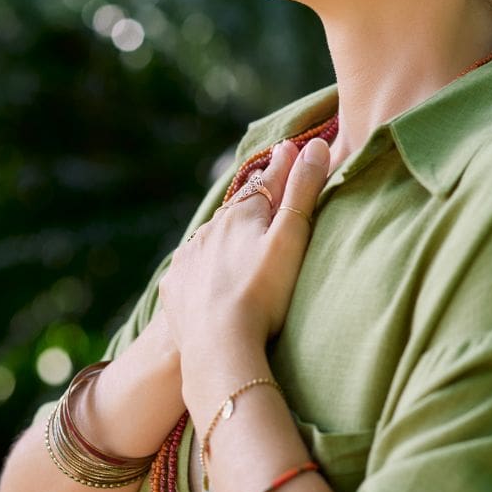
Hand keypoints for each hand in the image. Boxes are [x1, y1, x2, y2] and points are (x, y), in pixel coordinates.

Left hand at [158, 137, 331, 357]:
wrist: (218, 347)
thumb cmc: (264, 293)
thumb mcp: (292, 237)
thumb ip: (303, 190)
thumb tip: (315, 145)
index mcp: (242, 213)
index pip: (268, 181)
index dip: (283, 166)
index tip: (289, 148)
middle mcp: (210, 228)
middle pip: (238, 208)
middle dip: (254, 200)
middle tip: (266, 191)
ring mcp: (189, 258)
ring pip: (212, 237)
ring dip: (227, 233)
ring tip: (239, 237)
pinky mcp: (176, 286)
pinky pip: (192, 269)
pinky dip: (205, 266)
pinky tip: (211, 276)